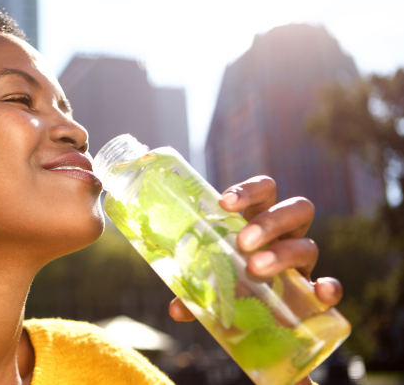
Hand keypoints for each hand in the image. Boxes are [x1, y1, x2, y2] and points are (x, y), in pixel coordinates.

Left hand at [168, 175, 342, 318]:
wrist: (251, 317)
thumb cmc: (227, 283)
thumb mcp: (208, 281)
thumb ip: (193, 292)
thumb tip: (177, 310)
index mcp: (259, 220)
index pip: (265, 191)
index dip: (249, 191)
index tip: (224, 203)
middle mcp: (286, 236)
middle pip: (295, 209)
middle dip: (270, 222)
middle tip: (242, 242)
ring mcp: (301, 263)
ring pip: (309, 245)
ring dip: (284, 253)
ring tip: (255, 268)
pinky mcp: (312, 292)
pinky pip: (331, 287)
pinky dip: (330, 288)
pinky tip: (320, 293)